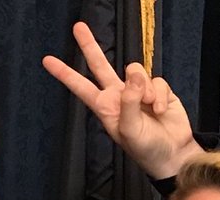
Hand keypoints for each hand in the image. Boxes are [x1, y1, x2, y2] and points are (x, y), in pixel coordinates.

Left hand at [42, 21, 202, 178]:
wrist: (172, 154)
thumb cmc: (145, 147)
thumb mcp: (129, 129)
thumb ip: (129, 101)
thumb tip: (134, 75)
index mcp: (104, 106)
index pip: (80, 86)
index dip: (64, 73)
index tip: (47, 61)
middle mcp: (118, 95)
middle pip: (100, 65)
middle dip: (90, 45)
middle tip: (78, 27)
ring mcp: (138, 91)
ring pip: (136, 71)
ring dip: (145, 89)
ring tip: (150, 108)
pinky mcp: (158, 89)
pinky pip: (157, 81)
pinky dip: (161, 95)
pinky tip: (161, 110)